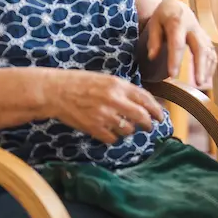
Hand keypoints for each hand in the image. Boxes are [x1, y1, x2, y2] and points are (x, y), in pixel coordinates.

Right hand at [51, 69, 165, 143]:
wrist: (57, 91)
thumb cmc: (80, 83)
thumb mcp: (105, 79)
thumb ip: (123, 90)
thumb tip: (141, 102)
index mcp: (118, 85)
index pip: (145, 99)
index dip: (156, 109)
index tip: (160, 116)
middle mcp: (114, 100)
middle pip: (142, 117)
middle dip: (149, 124)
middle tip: (149, 127)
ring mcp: (104, 115)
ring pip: (129, 130)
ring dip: (130, 130)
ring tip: (125, 127)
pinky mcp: (94, 128)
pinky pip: (113, 138)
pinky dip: (114, 137)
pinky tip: (110, 132)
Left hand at [145, 0, 216, 86]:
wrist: (176, 6)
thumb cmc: (163, 16)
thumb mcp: (154, 23)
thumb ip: (154, 39)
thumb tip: (152, 57)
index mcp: (177, 22)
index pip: (177, 43)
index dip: (176, 60)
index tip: (173, 75)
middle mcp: (193, 27)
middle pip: (199, 48)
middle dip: (200, 66)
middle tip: (198, 83)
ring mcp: (201, 32)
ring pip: (208, 50)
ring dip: (207, 68)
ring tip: (202, 84)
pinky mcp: (206, 38)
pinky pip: (212, 51)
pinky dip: (211, 65)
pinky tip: (207, 77)